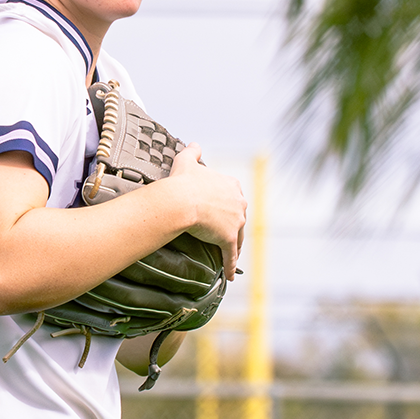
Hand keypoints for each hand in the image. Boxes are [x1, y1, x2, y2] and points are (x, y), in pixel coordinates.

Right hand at [164, 144, 246, 279]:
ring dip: (234, 246)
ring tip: (228, 254)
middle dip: (233, 226)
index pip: (234, 197)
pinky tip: (229, 274)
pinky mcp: (229, 238)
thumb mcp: (187, 160)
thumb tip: (194, 144)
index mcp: (231, 185)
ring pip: (238, 237)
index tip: (222, 211)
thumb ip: (193, 151)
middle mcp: (238, 202)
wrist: (180, 200)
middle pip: (239, 218)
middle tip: (224, 234)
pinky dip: (230, 265)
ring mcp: (236, 221)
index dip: (228, 205)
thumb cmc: (183, 181)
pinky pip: (231, 255)